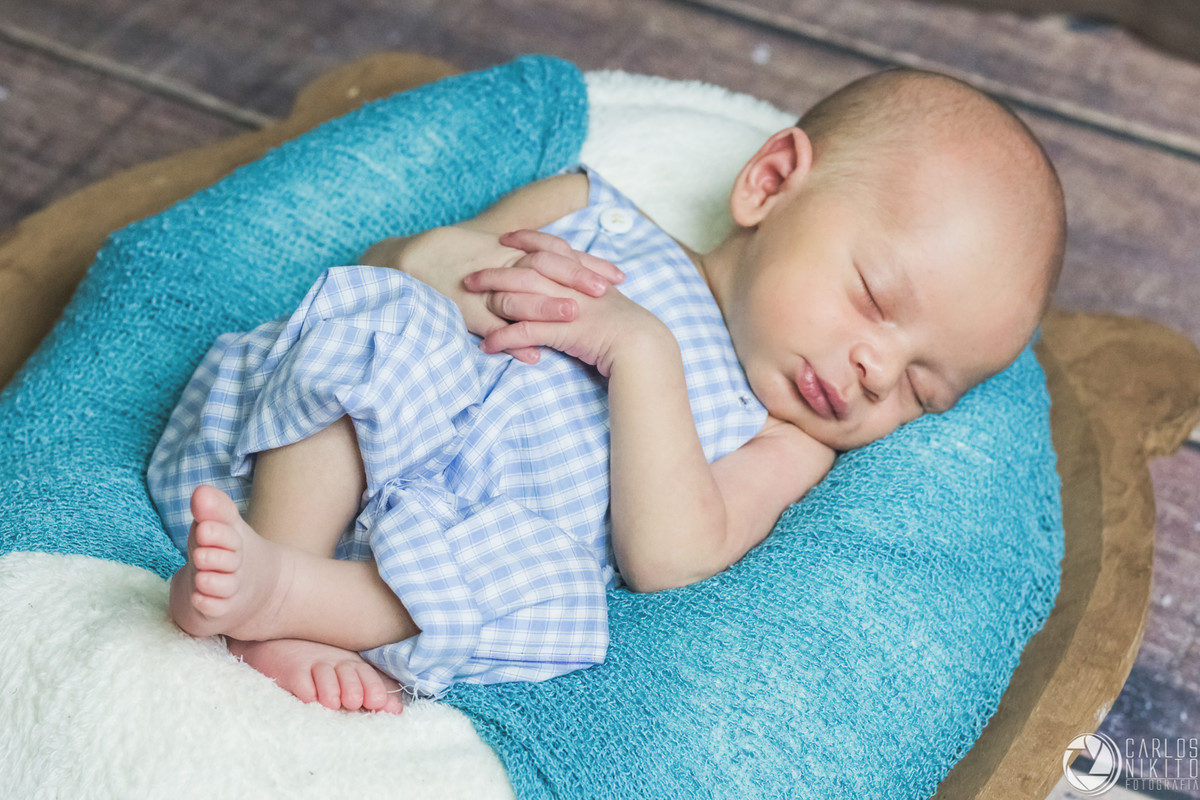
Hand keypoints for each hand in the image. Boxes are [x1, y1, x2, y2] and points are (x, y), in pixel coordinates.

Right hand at [360, 227, 623, 362]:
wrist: (401, 261)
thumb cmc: (448, 256)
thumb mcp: (488, 251)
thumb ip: (521, 256)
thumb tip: (557, 261)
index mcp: (508, 251)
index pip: (555, 254)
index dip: (586, 264)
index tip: (616, 275)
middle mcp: (498, 265)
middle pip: (544, 270)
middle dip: (576, 280)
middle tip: (606, 292)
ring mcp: (480, 288)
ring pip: (518, 296)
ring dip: (546, 309)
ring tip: (574, 319)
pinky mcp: (461, 309)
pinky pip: (488, 327)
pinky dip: (510, 341)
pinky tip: (532, 355)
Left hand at [469, 230, 668, 375]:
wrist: (641, 345)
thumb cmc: (626, 326)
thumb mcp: (606, 299)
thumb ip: (588, 288)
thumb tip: (576, 287)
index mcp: (582, 274)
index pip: (549, 247)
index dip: (525, 240)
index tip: (505, 237)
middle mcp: (571, 285)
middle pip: (524, 270)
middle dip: (493, 271)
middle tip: (470, 275)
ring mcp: (565, 306)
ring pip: (519, 298)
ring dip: (490, 303)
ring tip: (466, 308)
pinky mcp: (561, 331)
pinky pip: (524, 333)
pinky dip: (502, 339)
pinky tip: (486, 346)